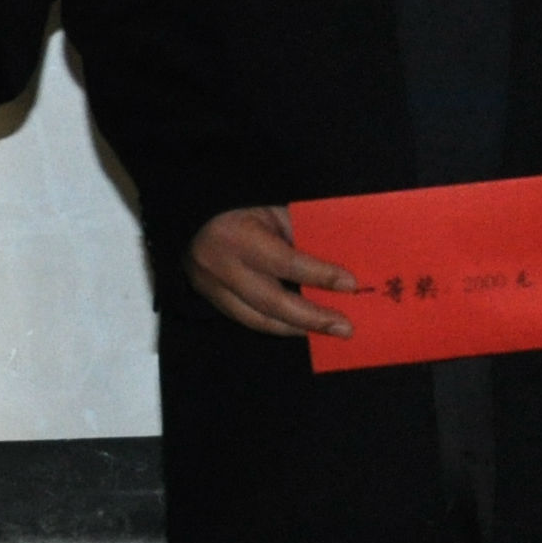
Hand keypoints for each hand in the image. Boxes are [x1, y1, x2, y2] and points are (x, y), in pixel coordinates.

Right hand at [188, 205, 354, 339]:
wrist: (191, 219)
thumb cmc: (240, 209)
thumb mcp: (270, 211)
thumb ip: (298, 235)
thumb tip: (334, 260)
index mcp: (239, 236)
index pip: (286, 262)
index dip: (319, 275)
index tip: (350, 284)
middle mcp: (223, 268)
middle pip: (273, 302)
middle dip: (313, 317)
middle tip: (345, 327)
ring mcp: (213, 289)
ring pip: (260, 320)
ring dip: (298, 329)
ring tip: (328, 333)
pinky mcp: (212, 302)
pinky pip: (249, 321)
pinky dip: (278, 327)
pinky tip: (301, 328)